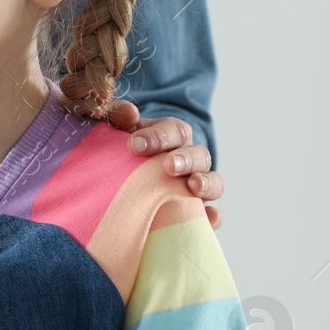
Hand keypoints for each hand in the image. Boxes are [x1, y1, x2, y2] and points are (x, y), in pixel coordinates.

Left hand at [109, 101, 223, 229]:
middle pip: (198, 155)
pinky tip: (207, 217)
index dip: (158, 136)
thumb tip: (129, 111)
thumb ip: (119, 118)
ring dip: (207, 183)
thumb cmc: (120, 154)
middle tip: (168, 166)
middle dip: (185, 159)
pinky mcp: (193, 213)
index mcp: (171, 137)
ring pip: (213, 182)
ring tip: (193, 186)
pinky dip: (212, 217)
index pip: (174, 130)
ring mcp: (195, 187)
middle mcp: (188, 160)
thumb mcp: (116, 132)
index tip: (134, 145)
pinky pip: (209, 215)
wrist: (117, 186)